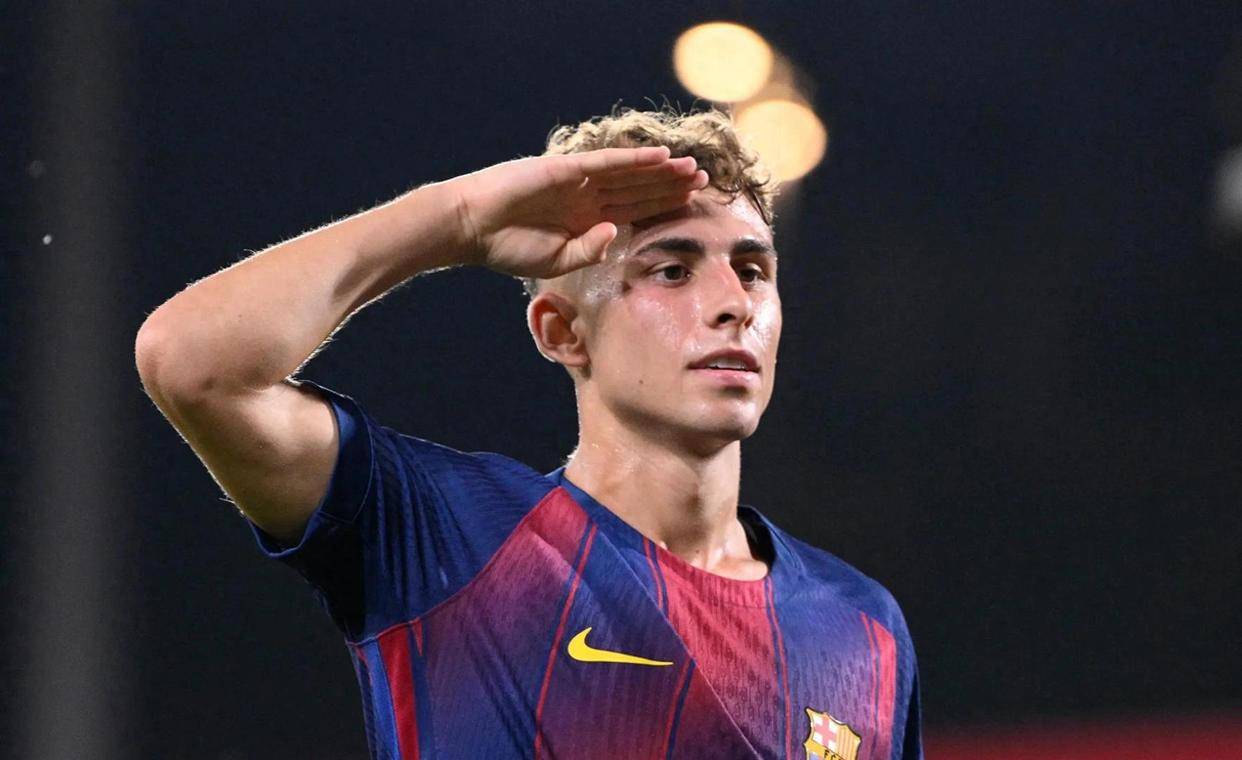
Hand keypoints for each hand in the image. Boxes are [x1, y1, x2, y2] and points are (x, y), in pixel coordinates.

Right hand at [449, 146, 708, 278]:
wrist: (472, 228)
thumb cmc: (508, 247)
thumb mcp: (557, 261)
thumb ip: (589, 250)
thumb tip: (615, 232)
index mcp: (587, 220)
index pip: (634, 211)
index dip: (663, 207)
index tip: (693, 206)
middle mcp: (588, 197)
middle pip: (639, 189)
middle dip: (672, 186)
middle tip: (706, 181)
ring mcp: (578, 181)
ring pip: (630, 173)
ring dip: (661, 170)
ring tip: (692, 169)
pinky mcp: (566, 169)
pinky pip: (608, 163)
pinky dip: (634, 159)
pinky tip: (660, 157)